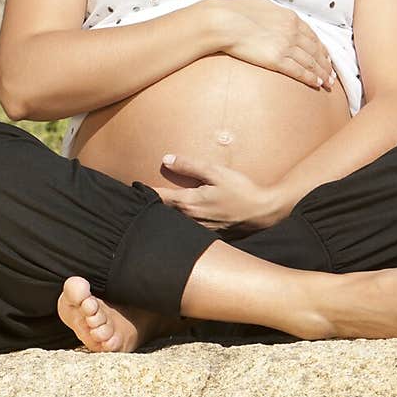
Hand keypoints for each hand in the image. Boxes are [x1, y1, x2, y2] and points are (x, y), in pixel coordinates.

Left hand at [153, 152, 286, 234]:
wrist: (263, 213)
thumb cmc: (241, 190)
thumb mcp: (216, 172)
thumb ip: (190, 165)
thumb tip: (166, 159)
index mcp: (189, 204)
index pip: (160, 198)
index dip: (145, 193)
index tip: (133, 189)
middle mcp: (190, 221)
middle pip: (164, 214)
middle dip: (153, 207)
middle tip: (140, 201)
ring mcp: (199, 232)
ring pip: (175, 224)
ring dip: (166, 217)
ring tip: (155, 212)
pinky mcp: (209, 237)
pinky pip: (188, 232)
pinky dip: (181, 226)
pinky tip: (180, 222)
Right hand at [213, 0, 336, 90]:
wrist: (224, 21)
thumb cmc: (237, 11)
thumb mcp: (262, 4)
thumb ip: (274, 12)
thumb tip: (275, 14)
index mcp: (290, 18)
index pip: (312, 36)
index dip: (321, 48)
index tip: (326, 56)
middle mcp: (293, 32)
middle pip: (316, 50)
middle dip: (326, 63)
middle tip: (332, 73)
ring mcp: (286, 46)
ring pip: (311, 62)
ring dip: (322, 73)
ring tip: (328, 83)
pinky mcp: (277, 60)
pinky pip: (300, 72)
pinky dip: (311, 78)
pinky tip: (317, 84)